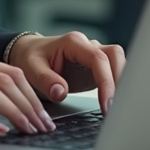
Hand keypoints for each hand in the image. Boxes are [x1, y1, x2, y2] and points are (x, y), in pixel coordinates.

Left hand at [6, 31, 125, 115]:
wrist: (28, 54)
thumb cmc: (30, 58)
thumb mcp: (31, 69)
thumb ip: (46, 80)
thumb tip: (60, 92)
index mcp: (73, 43)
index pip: (98, 58)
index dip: (106, 81)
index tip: (106, 103)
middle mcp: (87, 46)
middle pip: (115, 55)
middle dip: (120, 80)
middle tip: (115, 107)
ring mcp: (93, 56)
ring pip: (118, 62)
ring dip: (121, 82)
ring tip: (116, 107)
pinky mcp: (95, 68)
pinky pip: (113, 72)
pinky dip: (116, 86)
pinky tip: (112, 103)